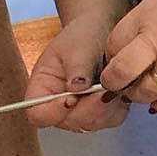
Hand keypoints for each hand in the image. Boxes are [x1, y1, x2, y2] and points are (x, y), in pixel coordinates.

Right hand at [24, 15, 128, 132]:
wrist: (102, 32)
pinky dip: (118, 106)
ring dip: (105, 107)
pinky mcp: (102, 113)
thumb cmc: (82, 36)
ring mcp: (80, 112)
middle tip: (103, 88)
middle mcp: (59, 105)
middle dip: (88, 108)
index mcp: (42, 88)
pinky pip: (111, 119)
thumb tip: (76, 88)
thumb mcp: (76, 46)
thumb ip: (76, 67)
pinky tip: (119, 87)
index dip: (52, 112)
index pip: (37, 114)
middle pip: (68, 122)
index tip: (70, 98)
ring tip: (113, 83)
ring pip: (92, 123)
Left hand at [101, 0, 156, 113]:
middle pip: (122, 74)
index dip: (110, 57)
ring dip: (139, 96)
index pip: (112, 47)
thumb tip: (123, 48)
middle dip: (115, 83)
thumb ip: (139, 23)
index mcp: (145, 19)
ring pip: (147, 92)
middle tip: (118, 84)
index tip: (115, 60)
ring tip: (140, 91)